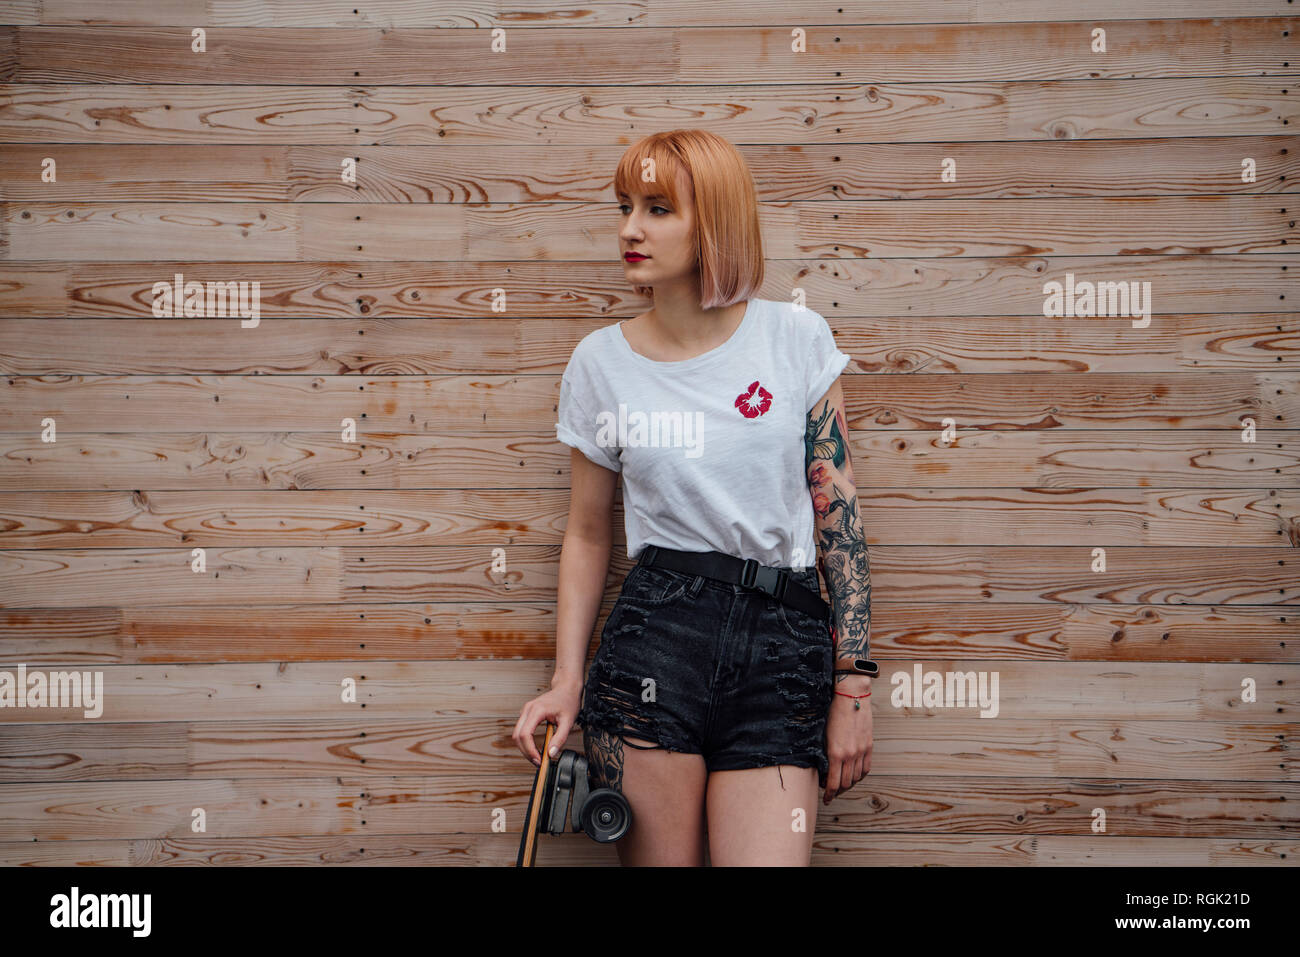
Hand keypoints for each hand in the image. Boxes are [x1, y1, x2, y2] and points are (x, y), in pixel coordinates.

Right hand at [513, 682, 581, 767]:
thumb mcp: (568, 722)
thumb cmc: (568, 701)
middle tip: (538, 762)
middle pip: (517, 736)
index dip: (530, 750)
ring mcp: (525, 711)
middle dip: (526, 752)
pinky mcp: (526, 714)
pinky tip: (535, 748)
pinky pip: (521, 731)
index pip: (526, 734)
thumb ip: (560, 739)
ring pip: (517, 734)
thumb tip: (551, 754)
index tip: (539, 760)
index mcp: (537, 710)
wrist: (566, 688)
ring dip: (525, 748)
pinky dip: (526, 742)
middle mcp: (528, 709)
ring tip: (538, 757)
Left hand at [823, 676, 872, 804]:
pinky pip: (866, 768)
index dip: (829, 794)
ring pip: (856, 778)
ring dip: (849, 784)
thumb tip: (822, 767)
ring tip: (842, 785)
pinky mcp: (868, 746)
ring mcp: (861, 751)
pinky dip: (859, 775)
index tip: (826, 798)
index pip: (833, 783)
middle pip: (845, 783)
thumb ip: (824, 752)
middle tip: (831, 792)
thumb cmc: (833, 712)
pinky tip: (854, 776)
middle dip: (837, 791)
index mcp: (835, 753)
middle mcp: (850, 755)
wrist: (851, 697)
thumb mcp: (823, 734)